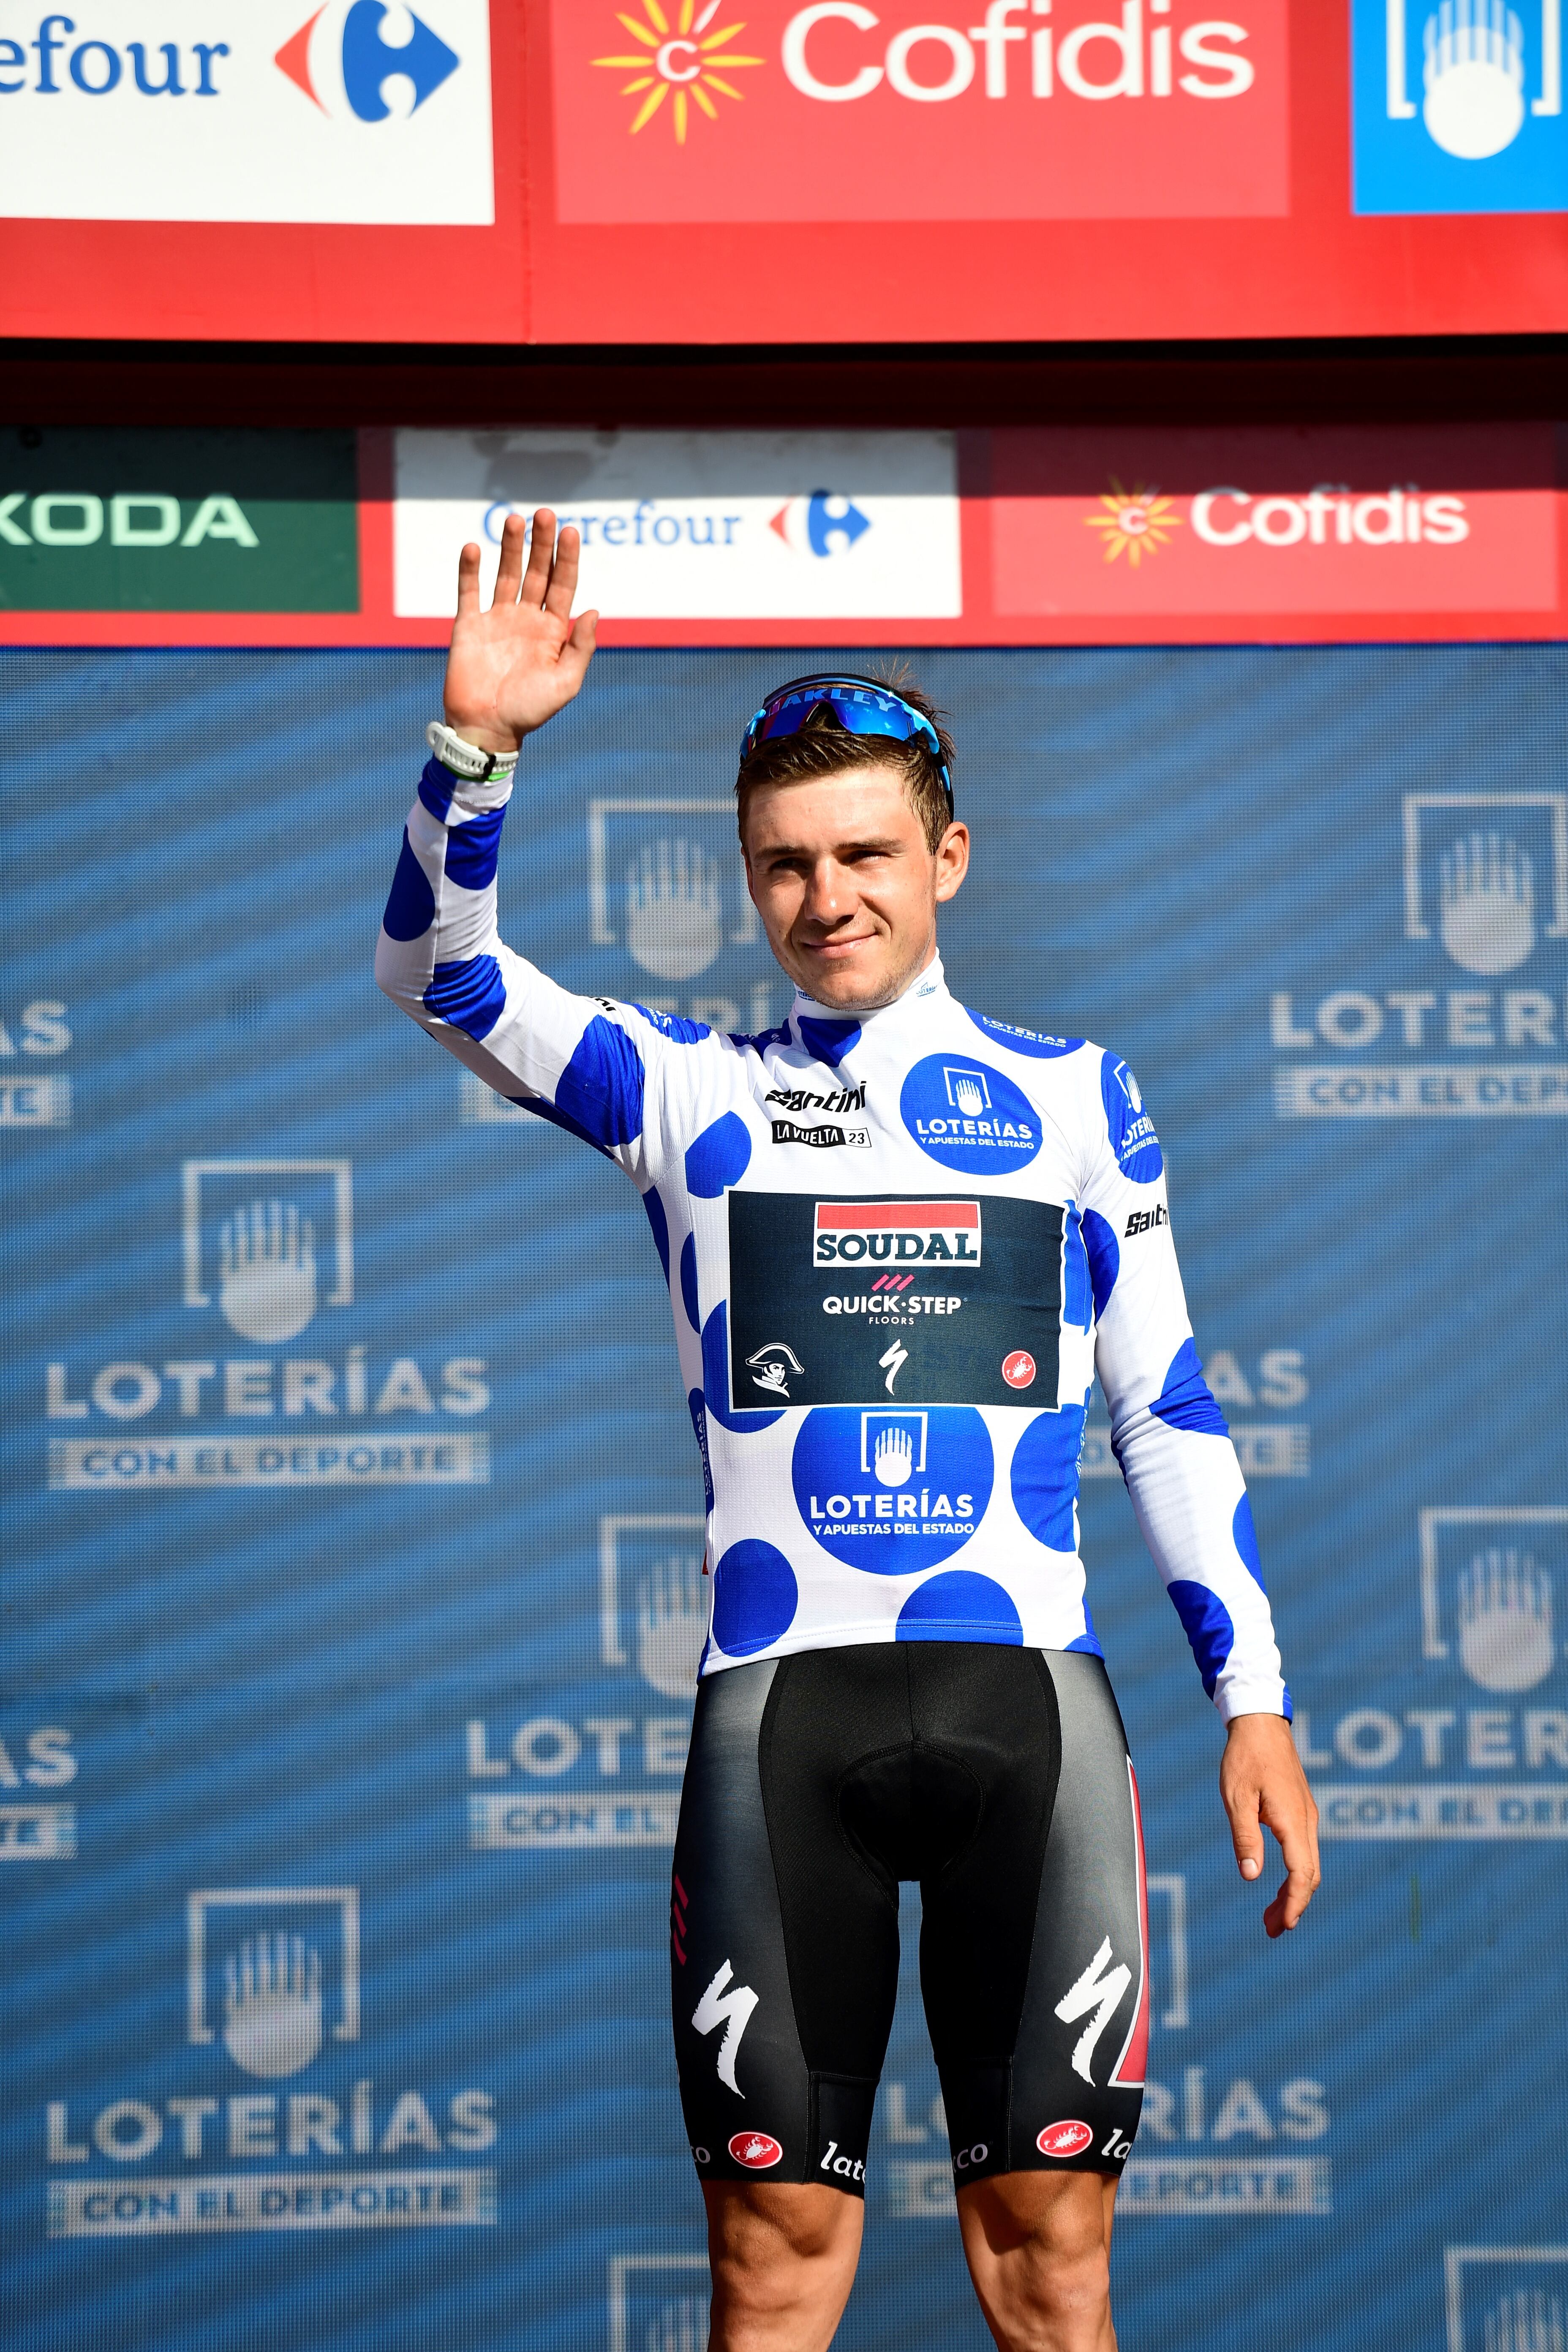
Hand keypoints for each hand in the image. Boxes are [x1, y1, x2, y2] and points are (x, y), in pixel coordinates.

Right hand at [443, 508, 597, 755]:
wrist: (487, 729)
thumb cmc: (530, 711)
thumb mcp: (565, 683)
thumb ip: (580, 647)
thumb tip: (593, 610)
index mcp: (552, 631)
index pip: (563, 585)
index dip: (567, 558)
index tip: (571, 530)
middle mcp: (526, 619)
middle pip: (536, 572)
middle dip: (541, 543)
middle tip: (544, 513)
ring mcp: (496, 620)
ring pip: (505, 574)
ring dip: (509, 547)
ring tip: (513, 519)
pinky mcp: (468, 626)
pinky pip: (469, 592)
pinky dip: (470, 570)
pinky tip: (473, 548)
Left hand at [1220, 1712, 1320, 1937]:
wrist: (1261, 1723)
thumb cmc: (1244, 1758)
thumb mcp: (1236, 1798)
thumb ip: (1244, 1837)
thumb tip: (1251, 1877)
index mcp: (1292, 1821)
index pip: (1301, 1874)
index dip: (1294, 1904)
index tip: (1283, 1926)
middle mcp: (1307, 1821)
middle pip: (1310, 1875)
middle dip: (1293, 1906)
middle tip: (1272, 1930)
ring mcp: (1307, 1816)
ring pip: (1309, 1864)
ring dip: (1293, 1892)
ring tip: (1270, 1916)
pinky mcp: (1301, 1811)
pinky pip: (1304, 1851)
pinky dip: (1294, 1874)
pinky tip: (1277, 1883)